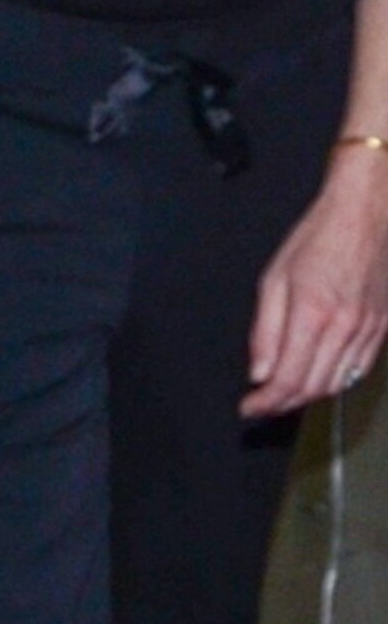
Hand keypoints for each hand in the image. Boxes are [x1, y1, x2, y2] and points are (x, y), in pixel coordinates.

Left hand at [242, 154, 387, 416]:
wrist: (365, 215)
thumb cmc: (317, 239)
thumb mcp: (274, 279)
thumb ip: (265, 332)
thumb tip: (259, 373)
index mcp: (313, 315)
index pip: (287, 379)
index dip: (265, 402)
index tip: (249, 407)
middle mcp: (344, 328)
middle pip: (312, 388)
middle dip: (283, 403)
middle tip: (262, 403)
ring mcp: (368, 330)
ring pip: (336, 384)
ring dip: (308, 396)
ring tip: (284, 394)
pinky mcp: (382, 328)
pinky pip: (358, 369)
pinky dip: (335, 382)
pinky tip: (317, 379)